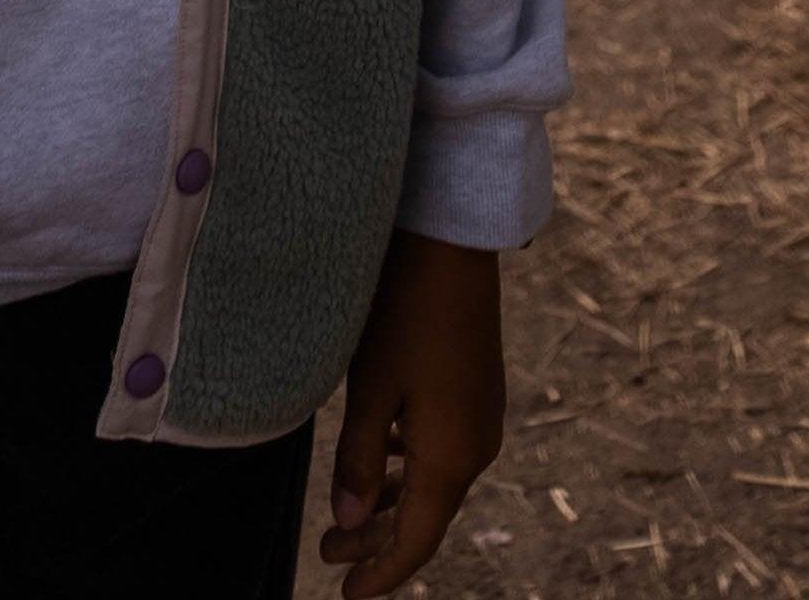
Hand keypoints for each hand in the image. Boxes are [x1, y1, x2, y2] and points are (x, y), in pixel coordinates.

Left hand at [319, 233, 505, 595]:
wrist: (451, 244)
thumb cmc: (403, 312)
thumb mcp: (370, 388)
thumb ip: (357, 459)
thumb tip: (350, 522)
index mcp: (452, 457)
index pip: (417, 541)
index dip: (382, 574)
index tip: (346, 597)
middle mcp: (476, 446)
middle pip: (426, 516)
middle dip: (377, 541)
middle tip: (327, 555)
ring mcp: (481, 417)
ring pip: (433, 482)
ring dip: (389, 503)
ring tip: (344, 518)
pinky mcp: (476, 391)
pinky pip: (441, 450)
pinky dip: (406, 468)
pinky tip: (378, 459)